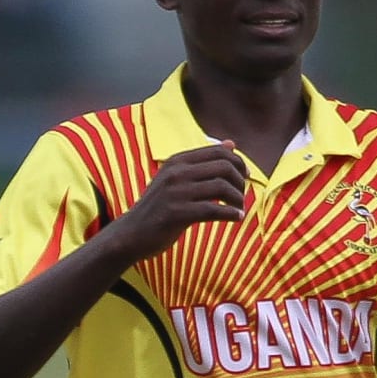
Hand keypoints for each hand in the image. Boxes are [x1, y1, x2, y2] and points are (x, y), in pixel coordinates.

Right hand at [106, 143, 246, 262]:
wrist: (131, 233)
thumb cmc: (158, 206)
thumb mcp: (175, 178)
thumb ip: (201, 162)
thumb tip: (231, 144)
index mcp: (177, 160)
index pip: (218, 152)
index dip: (238, 163)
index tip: (245, 177)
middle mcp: (176, 172)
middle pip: (224, 167)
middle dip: (240, 181)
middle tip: (242, 195)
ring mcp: (176, 192)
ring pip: (221, 187)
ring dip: (238, 199)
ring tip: (240, 209)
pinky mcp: (177, 213)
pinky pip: (213, 210)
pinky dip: (231, 214)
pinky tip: (236, 218)